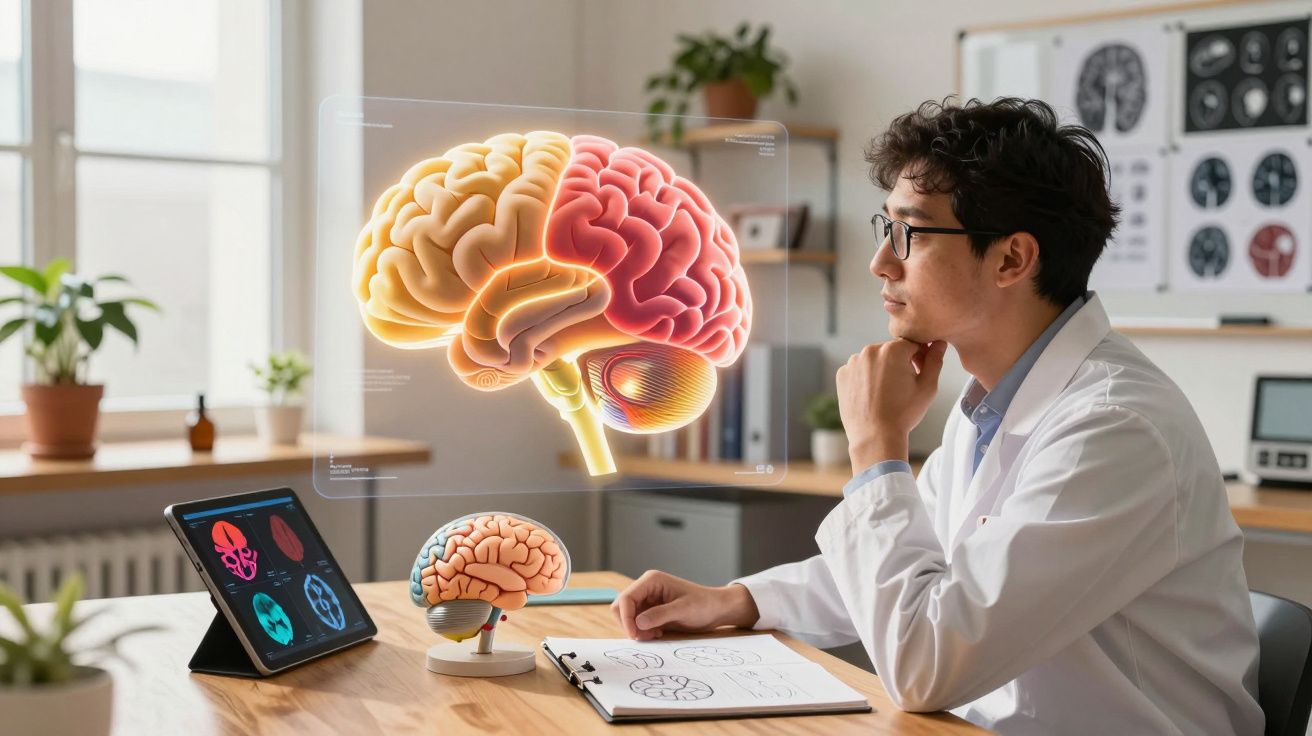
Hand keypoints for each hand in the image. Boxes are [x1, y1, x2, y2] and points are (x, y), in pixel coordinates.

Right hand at [611, 570, 759, 640]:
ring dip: (636, 629)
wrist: (716, 609)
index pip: (626, 598)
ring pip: (627, 616)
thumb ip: (660, 615)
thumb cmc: (704, 605)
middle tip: (645, 637)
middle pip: (621, 607)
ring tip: (655, 634)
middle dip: (629, 624)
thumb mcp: (683, 610)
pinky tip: (658, 633)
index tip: (634, 635)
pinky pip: (636, 623)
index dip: (626, 618)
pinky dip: (642, 631)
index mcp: (651, 580)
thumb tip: (638, 623)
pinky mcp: (650, 610)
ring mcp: (647, 599)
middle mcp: (646, 588)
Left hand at [836, 339, 947, 472]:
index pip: (912, 344)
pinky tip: (872, 395)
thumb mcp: (927, 387)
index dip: (919, 358)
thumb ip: (934, 360)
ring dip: (881, 369)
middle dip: (899, 363)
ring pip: (874, 360)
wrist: (875, 437)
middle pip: (891, 351)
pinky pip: (858, 370)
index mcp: (892, 350)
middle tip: (903, 386)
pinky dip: (865, 378)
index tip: (919, 373)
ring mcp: (853, 362)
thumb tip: (939, 343)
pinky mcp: (842, 375)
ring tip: (886, 393)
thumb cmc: (903, 413)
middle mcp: (869, 350)